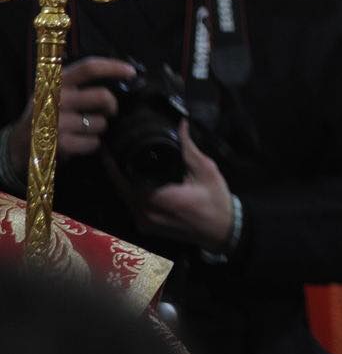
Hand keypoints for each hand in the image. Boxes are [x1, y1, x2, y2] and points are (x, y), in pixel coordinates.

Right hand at [3, 57, 134, 169]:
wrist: (20, 144)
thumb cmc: (47, 114)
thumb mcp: (57, 92)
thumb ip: (80, 84)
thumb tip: (120, 79)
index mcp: (56, 81)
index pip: (89, 67)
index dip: (114, 67)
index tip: (131, 72)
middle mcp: (55, 98)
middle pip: (102, 96)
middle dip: (112, 106)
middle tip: (109, 111)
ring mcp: (55, 121)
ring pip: (100, 122)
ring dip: (99, 127)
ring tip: (85, 128)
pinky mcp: (58, 143)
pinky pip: (93, 142)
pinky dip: (92, 144)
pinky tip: (80, 142)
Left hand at [126, 121, 234, 251]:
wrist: (222, 230)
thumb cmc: (215, 199)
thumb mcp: (205, 170)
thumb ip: (188, 148)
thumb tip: (181, 124)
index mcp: (157, 198)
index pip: (124, 178)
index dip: (114, 162)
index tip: (107, 146)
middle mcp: (144, 213)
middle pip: (121, 187)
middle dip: (117, 169)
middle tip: (114, 148)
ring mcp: (143, 222)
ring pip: (125, 197)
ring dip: (123, 180)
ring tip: (123, 160)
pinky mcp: (146, 227)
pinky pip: (132, 205)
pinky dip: (131, 191)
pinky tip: (136, 179)